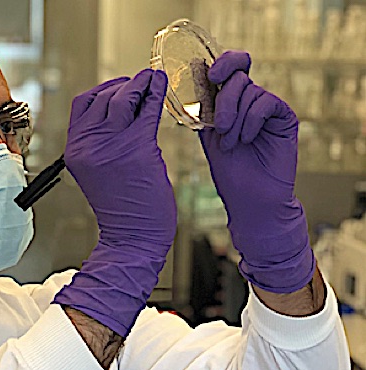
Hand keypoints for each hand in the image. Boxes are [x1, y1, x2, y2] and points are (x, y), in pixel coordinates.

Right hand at [53, 69, 176, 337]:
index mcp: (75, 150)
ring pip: (122, 97)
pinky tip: (162, 86)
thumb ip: (103, 141)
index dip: (103, 89)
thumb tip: (126, 109)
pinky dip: (155, 93)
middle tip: (144, 79)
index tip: (122, 85)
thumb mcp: (100, 170)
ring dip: (140, 83)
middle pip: (102, 97)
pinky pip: (146, 110)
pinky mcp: (135, 149)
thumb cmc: (125, 208)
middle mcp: (87, 145)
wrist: (133, 237)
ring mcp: (110, 146)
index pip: (82, 104)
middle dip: (125, 84)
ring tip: (154, 78)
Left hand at [199, 50, 313, 292]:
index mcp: (231, 101)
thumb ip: (203, 106)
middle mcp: (251, 100)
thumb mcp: (207, 134)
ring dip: (233, 117)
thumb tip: (191, 74)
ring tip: (229, 143)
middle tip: (218, 124)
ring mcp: (269, 108)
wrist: (249, 199)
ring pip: (249, 90)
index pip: (230, 67)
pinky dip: (250, 120)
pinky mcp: (285, 118)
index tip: (209, 75)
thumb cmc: (228, 170)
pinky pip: (266, 103)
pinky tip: (245, 140)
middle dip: (224, 96)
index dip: (221, 62)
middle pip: (238, 75)